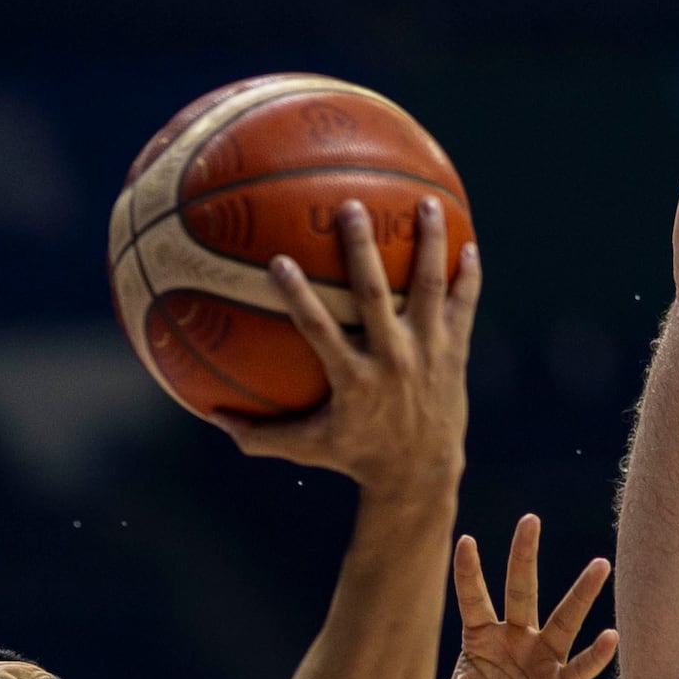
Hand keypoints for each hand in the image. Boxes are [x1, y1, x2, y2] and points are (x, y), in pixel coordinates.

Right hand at [212, 196, 475, 495]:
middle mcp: (392, 360)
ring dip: (428, 245)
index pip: (319, 330)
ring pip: (428, 289)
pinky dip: (468, 276)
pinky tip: (469, 243)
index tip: (278, 261)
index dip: (299, 296)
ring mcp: (427, 352)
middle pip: (375, 295)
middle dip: (362, 250)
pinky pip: (464, 306)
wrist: (420, 474)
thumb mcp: (308, 448)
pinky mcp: (454, 352)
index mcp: (354, 380)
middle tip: (350, 207)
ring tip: (427, 204)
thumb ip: (260, 434)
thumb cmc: (357, 456)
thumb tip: (210, 418)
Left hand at [428, 515, 620, 678]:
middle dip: (524, 556)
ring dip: (581, 593)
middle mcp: (515, 642)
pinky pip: (581, 667)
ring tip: (600, 566)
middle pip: (521, 591)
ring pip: (564, 619)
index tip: (464, 541)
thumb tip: (381, 664)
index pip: (474, 598)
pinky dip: (596, 654)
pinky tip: (609, 636)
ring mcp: (543, 663)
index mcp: (481, 642)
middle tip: (530, 520)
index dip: (469, 572)